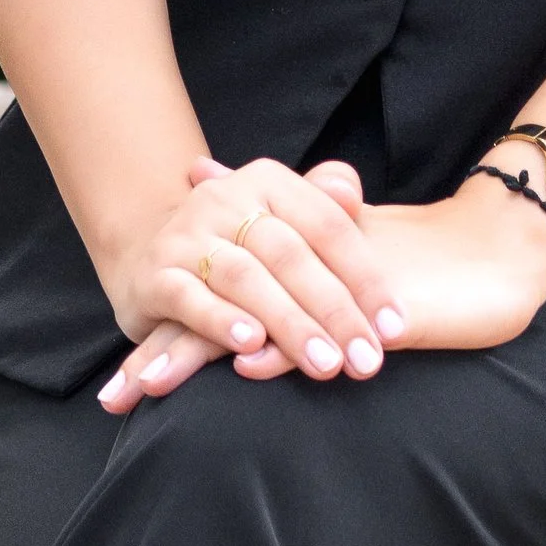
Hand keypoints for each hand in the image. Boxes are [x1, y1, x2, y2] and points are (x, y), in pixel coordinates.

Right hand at [95, 156, 406, 414]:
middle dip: (334, 311)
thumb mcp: (282, 219)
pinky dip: (222, 321)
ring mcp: (187, 235)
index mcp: (268, 181)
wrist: (149, 252)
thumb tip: (350, 191)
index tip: (396, 329)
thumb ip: (323, 205)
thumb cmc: (240, 244)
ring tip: (325, 364)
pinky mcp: (156, 274)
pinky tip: (251, 346)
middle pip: (291, 255)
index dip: (366, 277)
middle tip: (367, 361)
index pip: (328, 226)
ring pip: (246, 278)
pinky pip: (191, 297)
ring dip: (289, 323)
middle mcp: (225, 199)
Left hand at [100, 162, 545, 413]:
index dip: (169, 329)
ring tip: (153, 385)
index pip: (218, 293)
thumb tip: (210, 183)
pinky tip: (245, 364)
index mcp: (293, 260)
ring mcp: (334, 287)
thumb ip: (286, 239)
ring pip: (256, 321)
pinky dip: (281, 346)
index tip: (122, 382)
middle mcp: (304, 269)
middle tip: (117, 396)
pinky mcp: (371, 304)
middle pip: (220, 308)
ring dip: (202, 353)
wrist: (498, 250)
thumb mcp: (348, 249)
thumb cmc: (421, 260)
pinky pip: (318, 328)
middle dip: (166, 352)